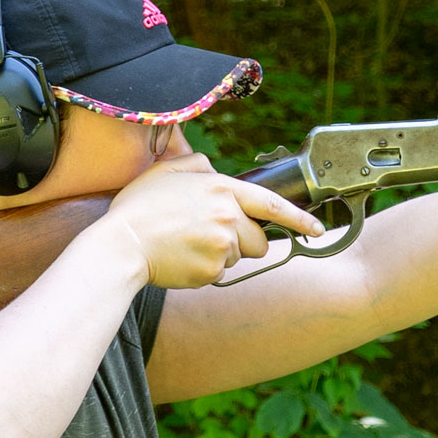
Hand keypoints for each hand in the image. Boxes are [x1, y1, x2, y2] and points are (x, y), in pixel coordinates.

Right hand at [102, 153, 325, 288]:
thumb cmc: (139, 208)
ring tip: (188, 244)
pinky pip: (219, 273)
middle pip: (258, 239)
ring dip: (221, 254)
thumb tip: (213, 171)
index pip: (271, 203)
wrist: (120, 245)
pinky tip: (182, 258)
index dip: (299, 217)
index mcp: (221, 189)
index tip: (317, 228)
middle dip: (243, 241)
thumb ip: (197, 165)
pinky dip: (204, 269)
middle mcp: (228, 216)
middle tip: (208, 236)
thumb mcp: (167, 171)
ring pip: (238, 257)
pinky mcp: (213, 270)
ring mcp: (222, 245)